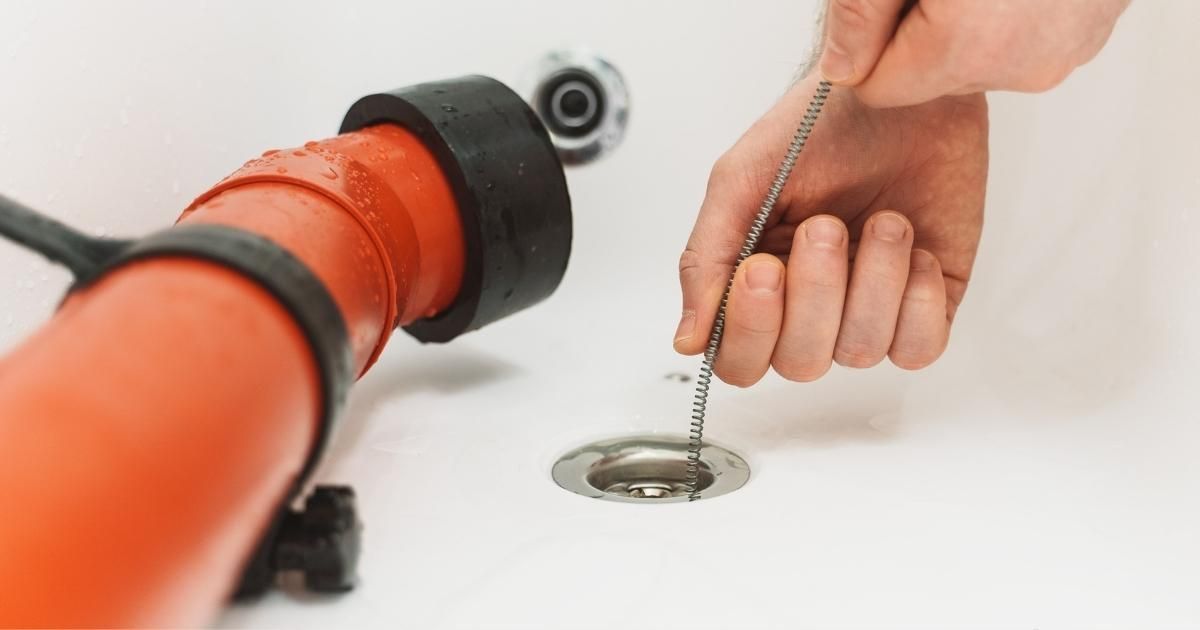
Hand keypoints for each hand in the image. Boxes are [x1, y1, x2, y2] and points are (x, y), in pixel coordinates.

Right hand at [674, 76, 987, 385]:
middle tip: (825, 226)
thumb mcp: (739, 181)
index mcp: (756, 286)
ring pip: (859, 352)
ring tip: (884, 221)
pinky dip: (915, 299)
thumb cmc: (817, 126)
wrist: (898, 88)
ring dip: (872, 281)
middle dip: (815, 294)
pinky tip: (913, 248)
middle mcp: (809, 308)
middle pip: (799, 364)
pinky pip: (919, 348)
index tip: (762, 268)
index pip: (739, 360)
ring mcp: (868, 309)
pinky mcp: (925, 303)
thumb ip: (705, 261)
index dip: (750, 330)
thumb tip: (687, 341)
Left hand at [820, 0, 1129, 106]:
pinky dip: (1010, 5)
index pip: (878, 88)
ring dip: (965, 14)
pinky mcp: (1092, 28)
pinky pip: (1025, 34)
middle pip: (929, 75)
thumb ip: (858, 14)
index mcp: (968, 47)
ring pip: (978, 55)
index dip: (868, 39)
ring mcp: (1065, 49)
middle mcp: (1023, 64)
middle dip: (917, 26)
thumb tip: (841, 65)